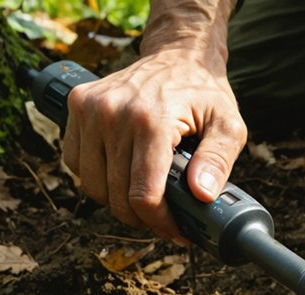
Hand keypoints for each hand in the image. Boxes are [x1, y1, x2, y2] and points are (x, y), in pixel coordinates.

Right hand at [62, 1, 243, 243]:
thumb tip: (201, 195)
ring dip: (116, 200)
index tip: (175, 231)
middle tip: (163, 218)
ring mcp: (90, 107)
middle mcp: (113, 112)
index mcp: (152, 120)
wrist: (177, 53)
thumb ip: (218, 161)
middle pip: (116, 196)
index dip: (159, 223)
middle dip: (141, 217)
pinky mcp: (77, 103)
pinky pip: (76, 161)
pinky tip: (120, 172)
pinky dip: (96, 176)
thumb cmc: (204, 93)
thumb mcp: (228, 125)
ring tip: (142, 196)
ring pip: (92, 184)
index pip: (144, 194)